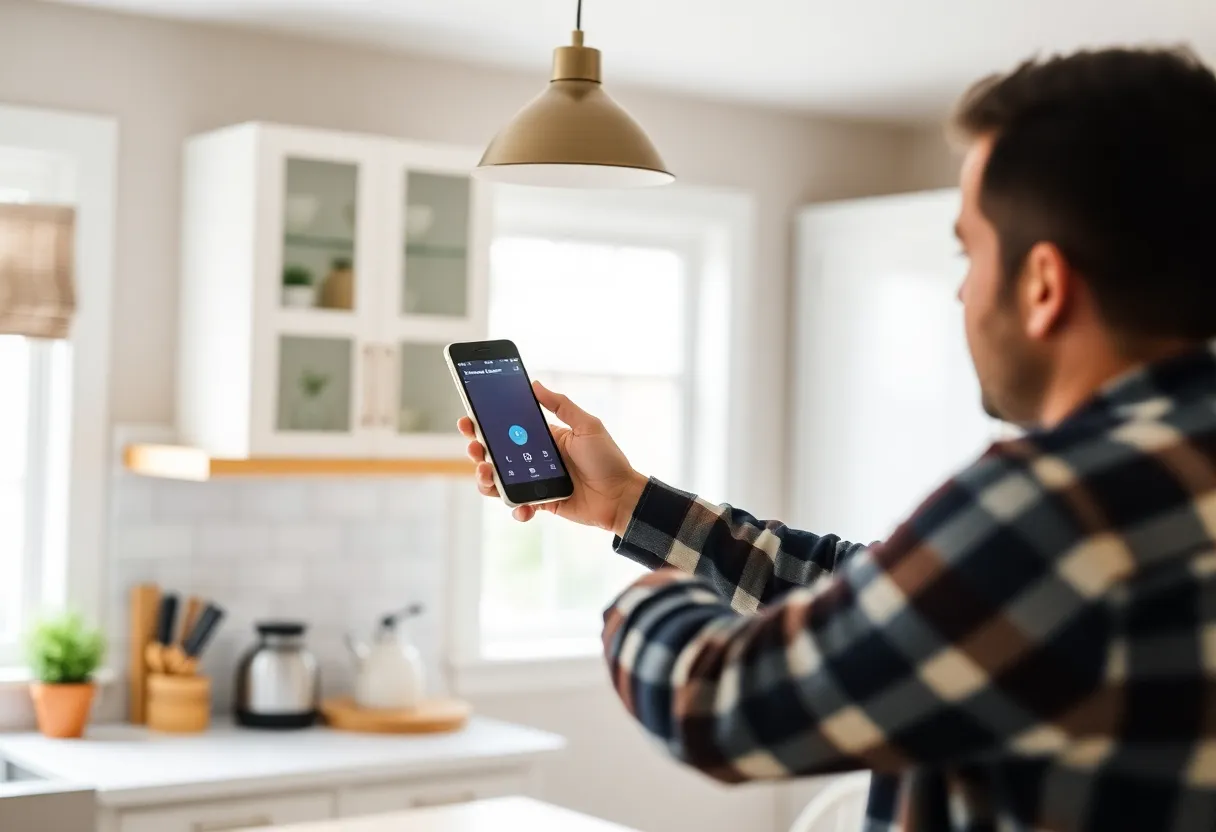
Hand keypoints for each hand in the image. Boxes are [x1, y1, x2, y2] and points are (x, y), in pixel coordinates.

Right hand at [457, 381, 646, 534]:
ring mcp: (536, 482)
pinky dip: (515, 507)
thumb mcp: (588, 426)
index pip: (508, 428)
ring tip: (486, 475)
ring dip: (487, 479)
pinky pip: (520, 505)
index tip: (469, 418)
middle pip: (497, 454)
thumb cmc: (609, 460)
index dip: (485, 423)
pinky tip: (521, 507)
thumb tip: (535, 384)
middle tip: (475, 448)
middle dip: (479, 450)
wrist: (622, 497)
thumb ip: (561, 406)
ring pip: (500, 481)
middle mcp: (535, 459)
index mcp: (544, 438)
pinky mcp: (542, 503)